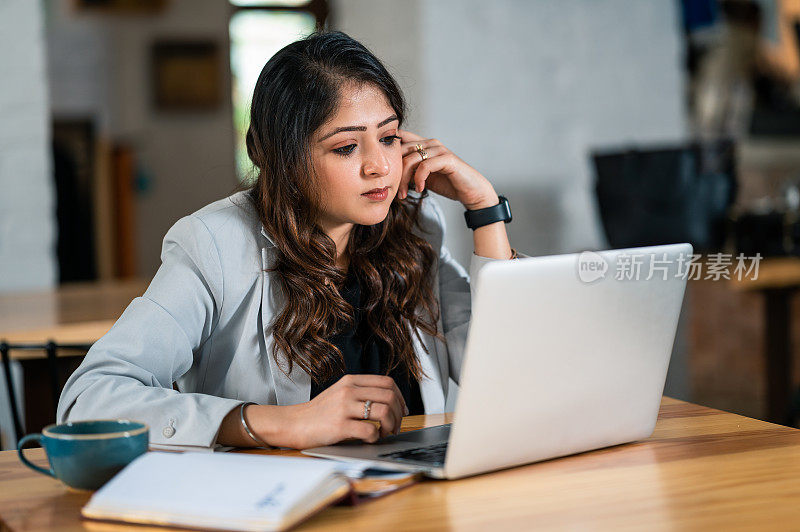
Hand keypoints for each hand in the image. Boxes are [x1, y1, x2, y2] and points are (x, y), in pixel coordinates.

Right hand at [250, 374, 408, 448]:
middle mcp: (348, 390)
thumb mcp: (340, 393)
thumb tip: (390, 403)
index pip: (387, 382)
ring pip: (383, 411)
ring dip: (390, 425)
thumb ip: (360, 392)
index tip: (402, 410)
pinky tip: (369, 438)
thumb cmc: (319, 412)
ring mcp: (344, 407)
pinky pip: (370, 430)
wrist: (294, 423)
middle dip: (398, 414)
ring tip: (384, 433)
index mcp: (351, 381)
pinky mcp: (340, 426)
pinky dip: (375, 436)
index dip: (400, 397)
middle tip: (395, 426)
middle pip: (389, 396)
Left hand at [397, 129, 498, 209]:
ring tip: (405, 193)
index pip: (400, 138)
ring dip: (404, 179)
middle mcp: (430, 143)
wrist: (469, 191)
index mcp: (423, 145)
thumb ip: (409, 170)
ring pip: (411, 159)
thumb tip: (389, 174)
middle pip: (401, 150)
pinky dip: (419, 179)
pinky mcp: (447, 159)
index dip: (388, 151)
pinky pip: (425, 166)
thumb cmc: (447, 183)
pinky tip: (420, 189)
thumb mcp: (422, 176)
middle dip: (395, 172)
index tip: (385, 172)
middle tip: (396, 190)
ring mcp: (439, 149)